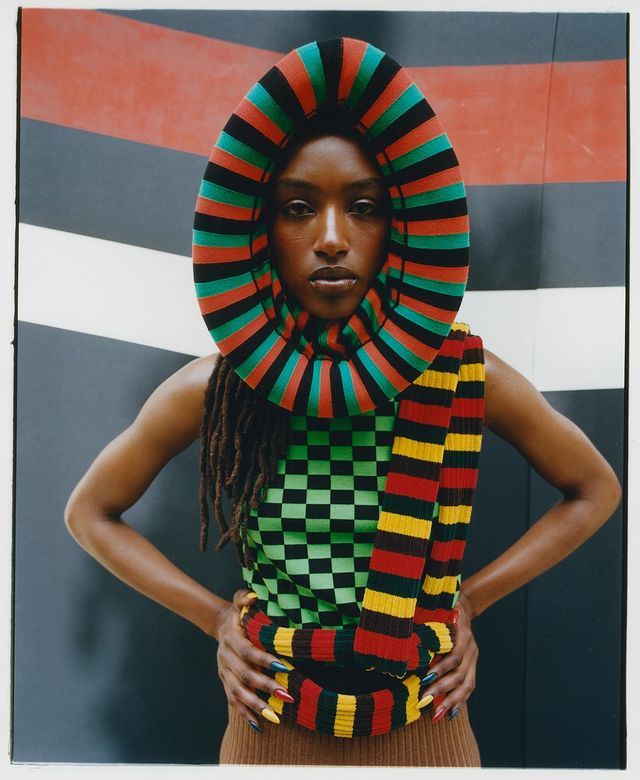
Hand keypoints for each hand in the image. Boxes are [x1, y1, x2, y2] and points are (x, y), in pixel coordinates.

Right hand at [214, 588, 293, 730]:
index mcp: (231, 638)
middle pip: (244, 675)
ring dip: (256, 705)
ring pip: (238, 692)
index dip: (264, 660)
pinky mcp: (224, 682)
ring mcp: (223, 672)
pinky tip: (259, 726)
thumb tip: (255, 597)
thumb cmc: (237, 614)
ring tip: (275, 716)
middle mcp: (225, 657)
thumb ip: (244, 598)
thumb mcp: (238, 601)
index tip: (283, 666)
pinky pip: (233, 701)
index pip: (248, 651)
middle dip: (265, 686)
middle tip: (287, 695)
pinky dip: (245, 714)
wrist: (219, 625)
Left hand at [418, 592, 477, 722]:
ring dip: (451, 701)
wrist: (465, 606)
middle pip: (460, 674)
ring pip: (467, 684)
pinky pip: (469, 687)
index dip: (441, 668)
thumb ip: (428, 616)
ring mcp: (474, 658)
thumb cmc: (446, 605)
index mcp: (464, 633)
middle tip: (423, 701)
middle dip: (442, 690)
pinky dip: (460, 701)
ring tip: (436, 715)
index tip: (424, 678)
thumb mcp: (439, 606)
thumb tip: (405, 624)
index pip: (455, 656)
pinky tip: (449, 714)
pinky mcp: (473, 666)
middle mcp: (472, 647)